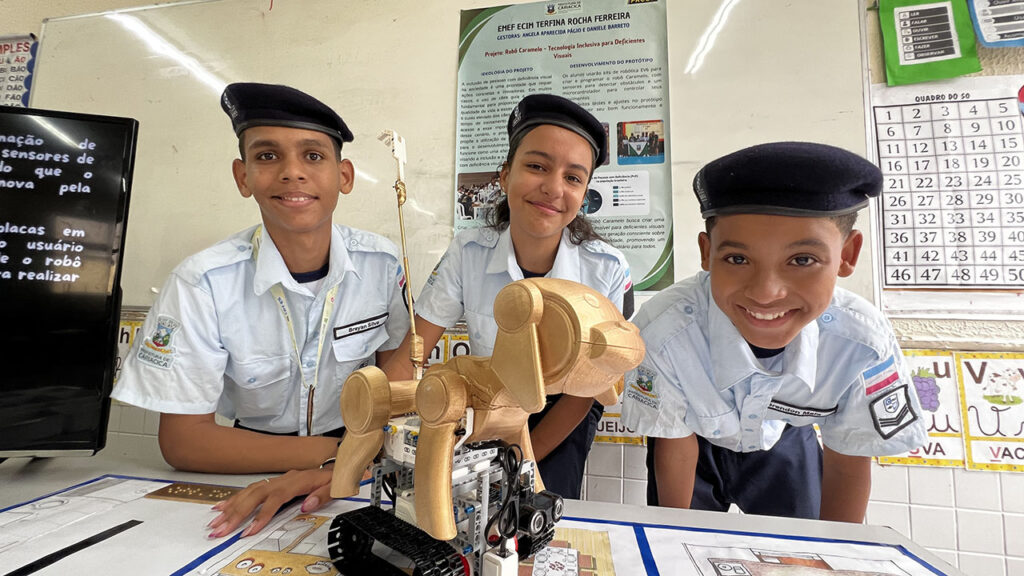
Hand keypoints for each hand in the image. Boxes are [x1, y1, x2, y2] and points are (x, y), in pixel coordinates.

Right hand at [207, 468, 333, 537]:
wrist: (336, 463)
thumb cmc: (335, 477)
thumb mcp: (336, 486)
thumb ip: (323, 495)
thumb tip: (307, 505)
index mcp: (298, 481)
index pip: (275, 499)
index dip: (261, 515)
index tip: (249, 531)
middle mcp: (283, 480)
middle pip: (255, 496)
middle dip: (236, 514)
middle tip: (220, 530)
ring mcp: (276, 481)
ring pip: (249, 493)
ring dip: (231, 508)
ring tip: (215, 522)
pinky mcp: (272, 483)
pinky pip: (250, 490)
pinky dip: (234, 499)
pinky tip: (221, 507)